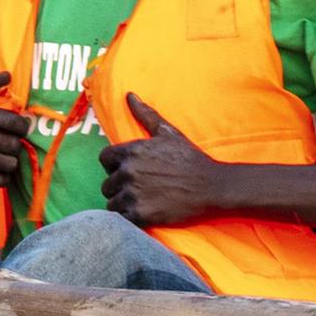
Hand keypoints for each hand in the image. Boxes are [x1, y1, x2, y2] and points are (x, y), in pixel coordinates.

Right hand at [0, 73, 30, 189]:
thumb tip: (8, 74)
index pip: (14, 122)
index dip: (22, 127)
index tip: (19, 129)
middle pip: (14, 144)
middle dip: (13, 145)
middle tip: (5, 144)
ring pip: (10, 163)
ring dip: (7, 162)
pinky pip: (0, 180)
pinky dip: (0, 176)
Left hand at [102, 94, 235, 227]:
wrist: (212, 185)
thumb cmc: (190, 158)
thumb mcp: (168, 133)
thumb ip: (146, 114)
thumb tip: (130, 95)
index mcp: (131, 151)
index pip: (104, 159)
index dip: (114, 166)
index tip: (127, 170)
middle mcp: (128, 172)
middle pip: (107, 184)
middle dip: (119, 187)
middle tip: (139, 189)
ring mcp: (133, 194)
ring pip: (112, 203)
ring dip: (123, 204)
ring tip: (141, 202)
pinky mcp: (140, 214)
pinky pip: (121, 219)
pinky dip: (128, 219)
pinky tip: (142, 214)